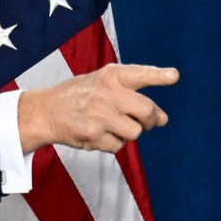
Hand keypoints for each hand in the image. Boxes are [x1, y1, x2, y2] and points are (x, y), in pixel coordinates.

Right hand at [17, 63, 178, 153]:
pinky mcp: (93, 135)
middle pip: (146, 110)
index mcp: (109, 76)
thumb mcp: (100, 81)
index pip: (139, 74)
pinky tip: (100, 134)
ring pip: (135, 132)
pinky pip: (118, 146)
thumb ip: (130, 93)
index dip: (158, 76)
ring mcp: (100, 116)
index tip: (174, 76)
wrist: (46, 112)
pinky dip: (113, 143)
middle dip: (152, 119)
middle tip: (150, 121)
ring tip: (115, 126)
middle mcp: (106, 93)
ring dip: (130, 133)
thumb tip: (162, 119)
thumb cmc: (79, 95)